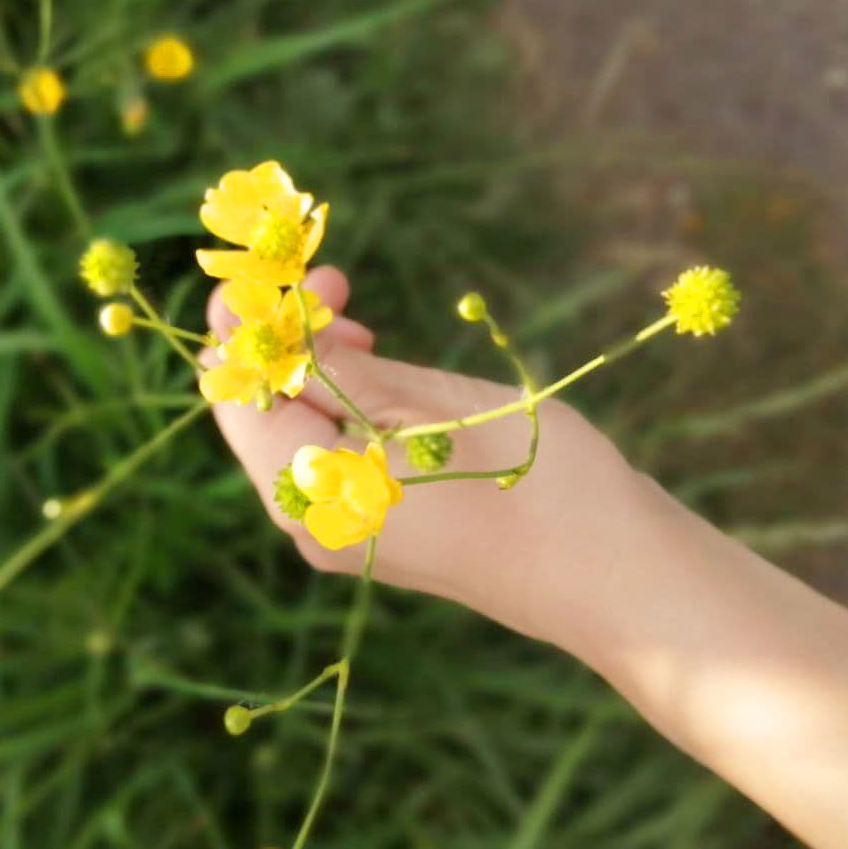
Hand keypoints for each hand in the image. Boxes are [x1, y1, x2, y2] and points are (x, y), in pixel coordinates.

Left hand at [203, 266, 659, 654]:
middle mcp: (308, 520)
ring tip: (364, 330)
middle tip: (339, 286)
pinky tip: (380, 380)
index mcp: (305, 489)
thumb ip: (339, 368)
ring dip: (316, 371)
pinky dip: (344, 411)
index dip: (245, 324)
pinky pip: (334, 460)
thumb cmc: (530, 483)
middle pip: (259, 413)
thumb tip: (273, 330)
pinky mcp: (379, 532)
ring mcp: (343, 532)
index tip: (286, 272)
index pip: (233, 392)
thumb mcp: (427, 404)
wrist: (613, 576)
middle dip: (283, 341)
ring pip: (298, 433)